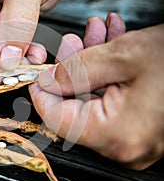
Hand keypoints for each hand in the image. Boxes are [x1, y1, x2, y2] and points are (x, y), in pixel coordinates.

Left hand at [30, 13, 163, 169]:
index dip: (43, 93)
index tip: (39, 73)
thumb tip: (48, 81)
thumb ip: (75, 70)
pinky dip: (109, 73)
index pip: (57, 119)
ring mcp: (134, 137)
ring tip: (97, 36)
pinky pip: (113, 100)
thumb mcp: (123, 56)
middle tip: (73, 42)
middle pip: (76, 106)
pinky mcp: (141, 126)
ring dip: (92, 65)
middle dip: (73, 69)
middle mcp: (125, 144)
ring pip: (95, 99)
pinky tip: (112, 47)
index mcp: (116, 135)